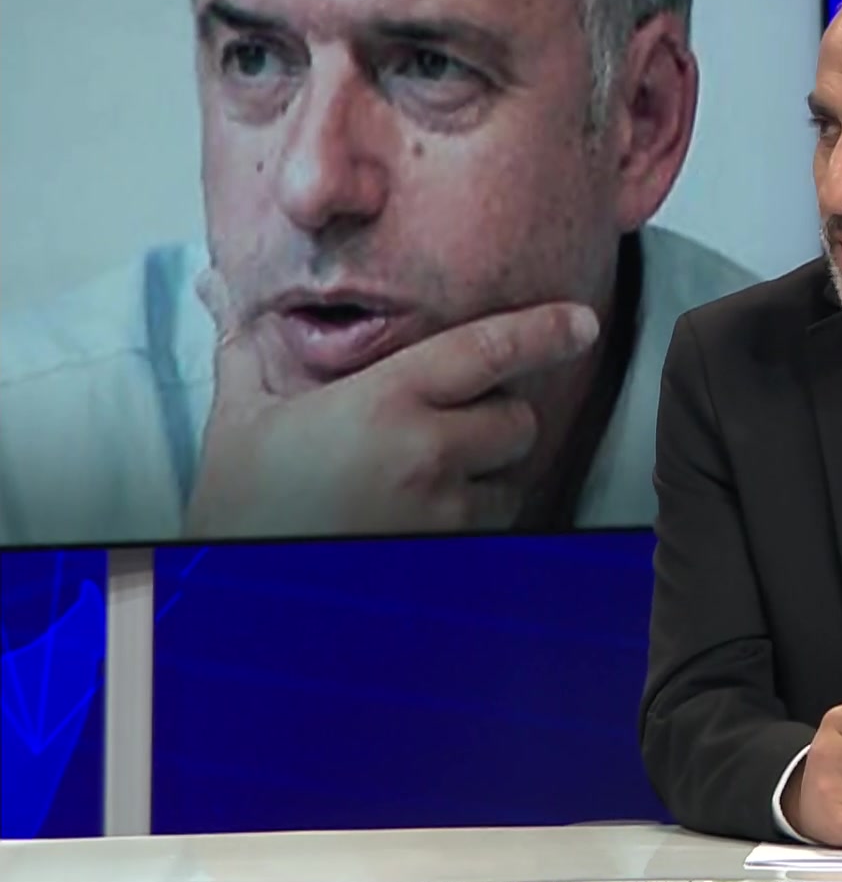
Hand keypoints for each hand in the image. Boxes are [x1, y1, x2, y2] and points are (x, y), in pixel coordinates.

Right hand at [185, 271, 598, 538]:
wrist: (233, 596)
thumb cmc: (238, 507)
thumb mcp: (241, 419)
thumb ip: (252, 352)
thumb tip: (221, 285)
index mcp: (383, 403)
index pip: (487, 350)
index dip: (542, 331)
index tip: (580, 321)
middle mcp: (425, 454)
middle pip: (516, 419)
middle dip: (496, 418)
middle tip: (442, 427)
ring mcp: (442, 514)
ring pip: (510, 480)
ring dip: (485, 476)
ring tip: (418, 484)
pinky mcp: (450, 560)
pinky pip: (491, 531)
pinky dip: (472, 521)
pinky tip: (419, 521)